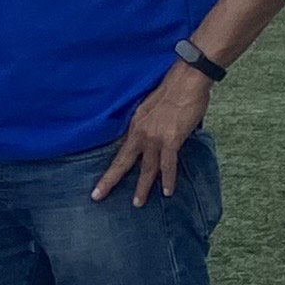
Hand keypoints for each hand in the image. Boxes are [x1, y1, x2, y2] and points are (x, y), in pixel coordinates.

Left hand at [92, 64, 212, 204]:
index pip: (119, 151)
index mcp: (135, 125)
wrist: (187, 80)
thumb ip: (146, 124)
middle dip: (109, 181)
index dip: (109, 166)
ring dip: (142, 187)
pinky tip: (167, 192)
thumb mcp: (149, 108)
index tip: (98, 177)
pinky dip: (168, 179)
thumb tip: (146, 136)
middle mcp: (141, 133)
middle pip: (122, 162)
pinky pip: (168, 165)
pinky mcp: (171, 140)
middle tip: (97, 197)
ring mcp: (155, 138)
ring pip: (146, 169)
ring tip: (137, 203)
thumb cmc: (172, 90)